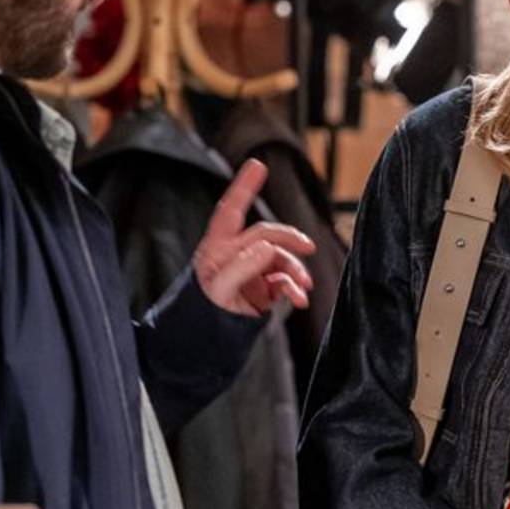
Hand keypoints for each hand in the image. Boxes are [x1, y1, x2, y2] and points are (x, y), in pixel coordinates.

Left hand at [195, 159, 316, 315]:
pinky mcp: (262, 289)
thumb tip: (267, 246)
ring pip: (281, 260)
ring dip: (296, 271)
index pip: (231, 210)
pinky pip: (284, 282)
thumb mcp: (218, 290)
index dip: (244, 186)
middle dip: (289, 239)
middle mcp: (236, 255)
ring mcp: (251, 272)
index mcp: (218, 248)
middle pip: (268, 235)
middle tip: (308, 246)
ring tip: (303, 287)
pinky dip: (294, 289)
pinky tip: (299, 299)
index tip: (257, 165)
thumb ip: (242, 266)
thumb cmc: (201, 313)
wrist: (204, 343)